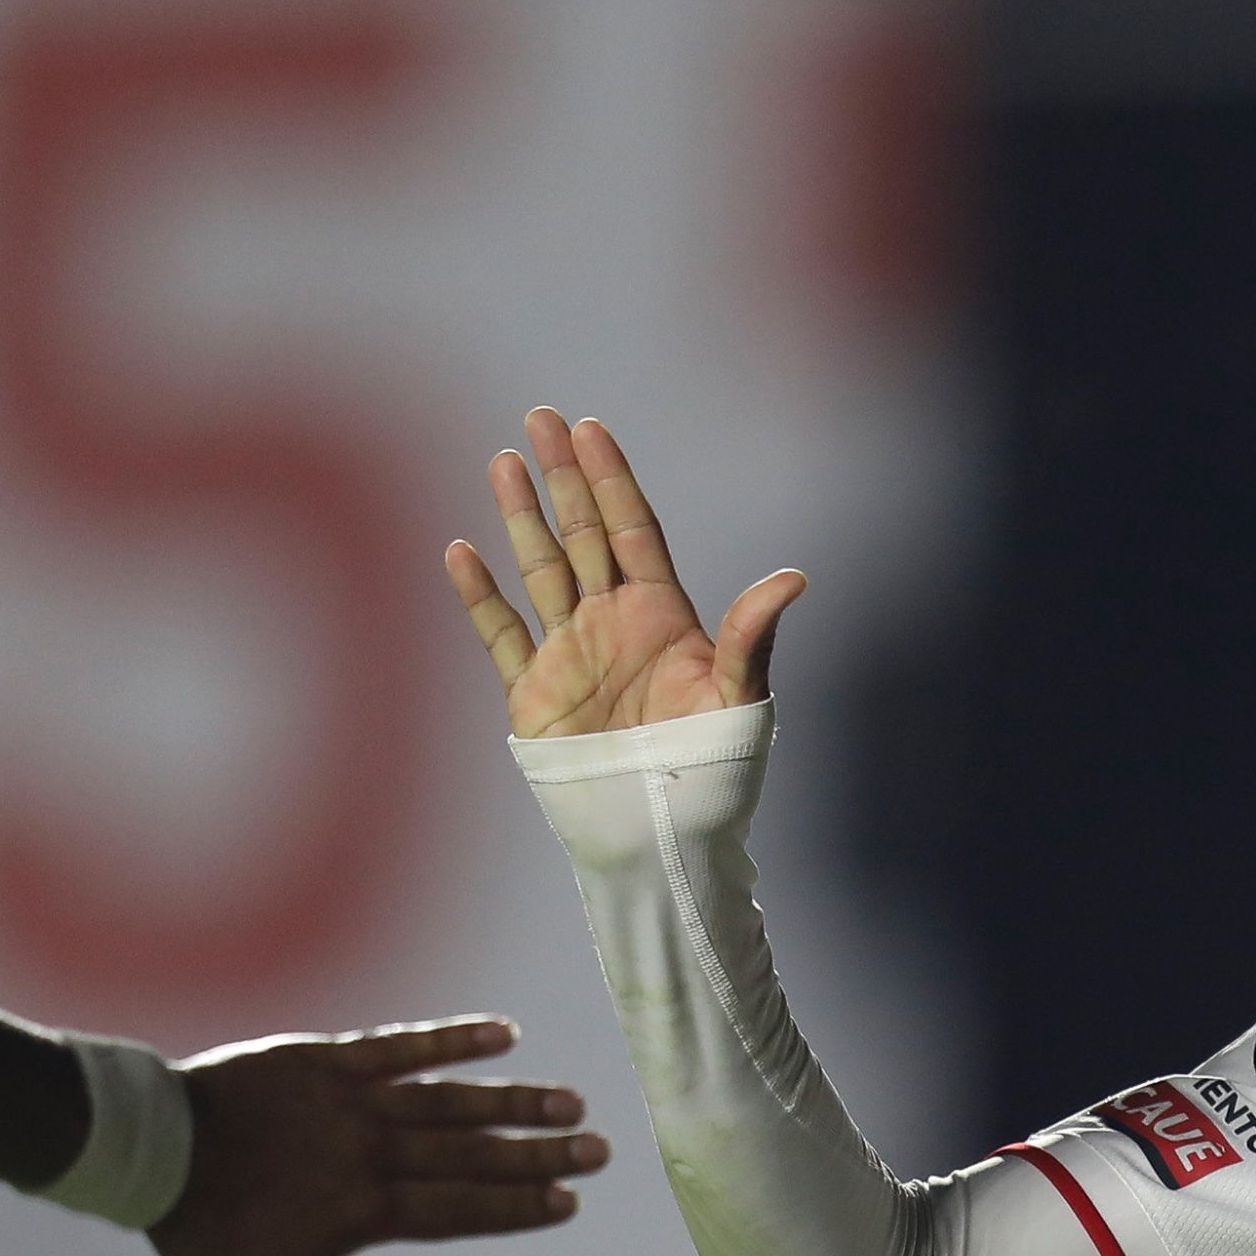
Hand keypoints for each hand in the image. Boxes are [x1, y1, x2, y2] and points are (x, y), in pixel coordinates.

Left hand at [152, 1015, 606, 1255]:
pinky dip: (451, 1040)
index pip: (459, 1210)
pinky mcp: (327, 1059)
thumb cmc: (209, 1234)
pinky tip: (502, 1034)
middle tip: (599, 1149)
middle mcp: (370, 1151)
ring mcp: (352, 1100)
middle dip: (538, 1154)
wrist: (150, 1149)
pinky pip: (400, 1046)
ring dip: (511, 1100)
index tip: (569, 1202)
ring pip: (447, 1100)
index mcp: (363, 1210)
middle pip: (469, 1154)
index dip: (516, 1206)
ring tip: (568, 1099)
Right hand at [447, 408, 805, 737]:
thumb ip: (751, 634)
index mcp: (662, 616)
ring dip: (521, 518)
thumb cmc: (713, 772)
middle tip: (540, 417)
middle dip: (562, 476)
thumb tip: (794, 576)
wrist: (663, 837)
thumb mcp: (739, 699)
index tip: (592, 429)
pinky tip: (461, 552)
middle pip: (583, 534)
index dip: (612, 479)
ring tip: (502, 462)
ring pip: (540, 570)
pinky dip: (480, 596)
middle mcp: (613, 624)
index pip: (632, 529)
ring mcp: (571, 654)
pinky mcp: (535, 694)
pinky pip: (501, 634)